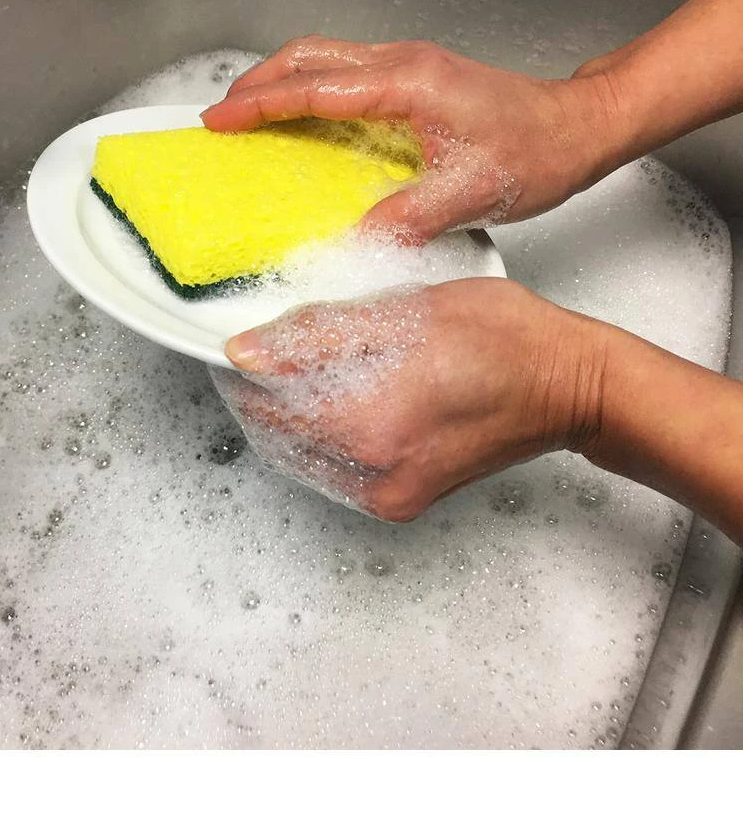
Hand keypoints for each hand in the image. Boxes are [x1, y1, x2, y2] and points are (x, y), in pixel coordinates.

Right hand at [201, 36, 624, 242]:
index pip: (313, 89)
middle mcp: (402, 64)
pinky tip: (301, 122)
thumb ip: (407, 218)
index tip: (219, 120)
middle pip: (307, 58)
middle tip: (221, 116)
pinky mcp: (414, 80)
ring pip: (323, 60)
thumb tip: (353, 241)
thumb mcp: (471, 194)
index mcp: (407, 84)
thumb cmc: (537, 150)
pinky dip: (308, 91)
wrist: (578, 128)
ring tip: (248, 115)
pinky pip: (344, 76)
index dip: (259, 104)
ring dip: (280, 82)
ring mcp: (407, 67)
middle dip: (256, 82)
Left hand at [210, 278, 605, 520]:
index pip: (265, 404)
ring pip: (303, 454)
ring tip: (309, 370)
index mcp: (368, 428)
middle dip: (264, 393)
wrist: (568, 384)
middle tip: (274, 351)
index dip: (245, 370)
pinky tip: (340, 399)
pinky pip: (335, 469)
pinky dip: (323, 435)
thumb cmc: (504, 339)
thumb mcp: (403, 313)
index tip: (245, 345)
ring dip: (291, 414)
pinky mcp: (402, 500)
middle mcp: (373, 477)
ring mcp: (388, 495)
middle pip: (279, 434)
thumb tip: (248, 351)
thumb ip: (316, 335)